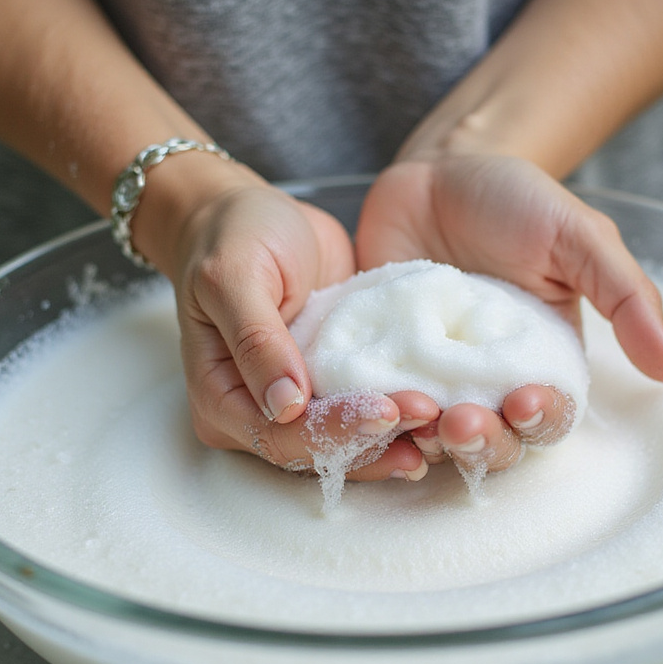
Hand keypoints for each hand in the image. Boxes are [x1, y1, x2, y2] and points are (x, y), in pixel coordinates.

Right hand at [168, 184, 434, 480]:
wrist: (254, 214)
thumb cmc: (233, 234)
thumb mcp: (234, 274)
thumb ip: (255, 339)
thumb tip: (285, 406)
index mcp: (219, 398)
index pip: (280, 436)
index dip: (335, 432)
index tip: (385, 412)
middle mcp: (256, 413)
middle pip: (318, 449)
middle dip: (374, 440)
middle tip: (430, 416)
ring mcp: (296, 402)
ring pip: (347, 440)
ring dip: (395, 436)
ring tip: (443, 424)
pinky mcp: (331, 382)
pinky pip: (364, 406)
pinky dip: (398, 410)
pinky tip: (439, 407)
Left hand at [355, 154, 662, 471]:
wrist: (436, 169)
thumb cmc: (515, 199)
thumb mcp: (580, 237)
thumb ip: (626, 299)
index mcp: (543, 362)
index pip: (549, 418)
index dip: (540, 423)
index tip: (527, 400)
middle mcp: (488, 381)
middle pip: (491, 443)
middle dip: (482, 442)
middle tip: (463, 420)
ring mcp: (430, 376)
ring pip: (432, 435)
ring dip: (428, 438)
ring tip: (418, 415)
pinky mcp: (381, 364)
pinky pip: (378, 403)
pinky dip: (375, 412)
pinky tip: (371, 402)